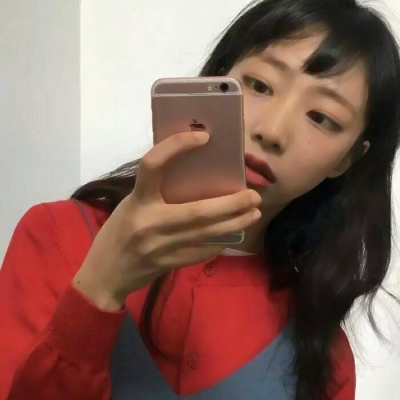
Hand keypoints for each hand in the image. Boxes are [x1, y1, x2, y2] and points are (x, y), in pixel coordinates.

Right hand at [73, 131, 260, 309]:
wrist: (104, 275)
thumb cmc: (116, 233)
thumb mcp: (130, 206)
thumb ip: (155, 194)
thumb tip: (192, 180)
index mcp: (137, 201)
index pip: (152, 165)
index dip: (176, 146)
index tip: (203, 137)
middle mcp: (150, 222)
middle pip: (198, 211)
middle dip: (231, 203)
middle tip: (253, 196)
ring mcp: (161, 246)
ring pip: (207, 234)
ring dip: (235, 223)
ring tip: (254, 214)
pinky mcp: (169, 264)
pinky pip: (202, 252)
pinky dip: (220, 242)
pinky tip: (233, 235)